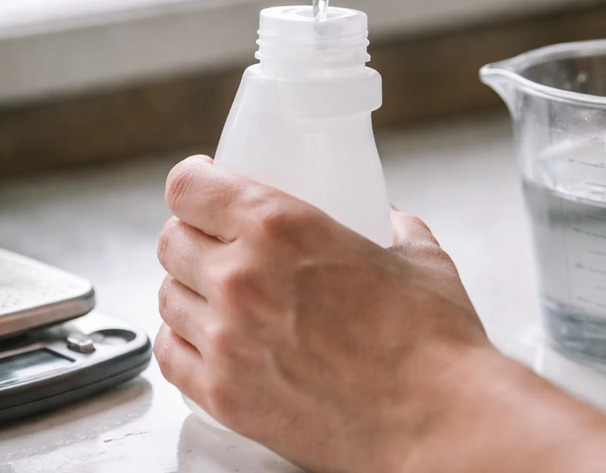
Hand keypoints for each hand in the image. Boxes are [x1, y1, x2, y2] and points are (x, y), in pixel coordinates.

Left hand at [154, 155, 494, 472]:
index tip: (201, 188)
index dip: (193, 183)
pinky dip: (185, 342)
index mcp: (281, 227)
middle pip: (171, 240)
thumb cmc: (433, 343)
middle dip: (192, 235)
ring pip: (168, 296)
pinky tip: (211, 340)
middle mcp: (241, 278)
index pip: (189, 187)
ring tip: (219, 296)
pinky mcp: (223, 395)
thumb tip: (386, 219)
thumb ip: (392, 227)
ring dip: (188, 289)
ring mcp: (226, 340)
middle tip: (218, 244)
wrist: (437, 423)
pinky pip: (171, 355)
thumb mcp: (418, 257)